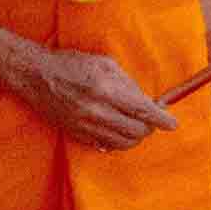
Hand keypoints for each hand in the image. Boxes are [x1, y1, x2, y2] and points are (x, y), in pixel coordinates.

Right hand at [9, 39, 181, 147]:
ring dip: (135, 137)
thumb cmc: (72, 64)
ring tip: (137, 125)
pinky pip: (105, 146)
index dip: (161, 119)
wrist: (37, 76)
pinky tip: (118, 130)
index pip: (142, 110)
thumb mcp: (105, 64)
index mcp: (106, 89)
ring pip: (122, 143)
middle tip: (152, 120)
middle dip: (149, 128)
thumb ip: (127, 83)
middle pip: (135, 131)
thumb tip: (146, 101)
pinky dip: (117, 141)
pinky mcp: (77, 135)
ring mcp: (86, 126)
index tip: (173, 124)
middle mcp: (97, 111)